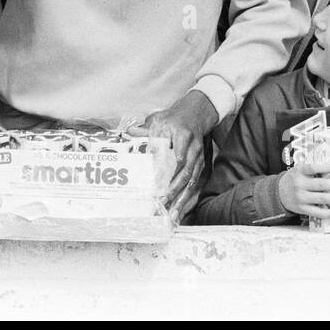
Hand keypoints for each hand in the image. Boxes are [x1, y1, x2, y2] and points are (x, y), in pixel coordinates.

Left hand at [133, 89, 217, 219]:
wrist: (196, 113)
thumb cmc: (175, 118)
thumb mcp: (159, 120)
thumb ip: (146, 130)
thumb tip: (129, 134)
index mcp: (182, 136)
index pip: (177, 158)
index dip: (169, 173)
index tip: (159, 186)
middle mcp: (193, 150)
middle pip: (185, 174)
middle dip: (174, 192)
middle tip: (162, 205)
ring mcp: (199, 159)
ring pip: (192, 183)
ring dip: (182, 200)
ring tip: (173, 215)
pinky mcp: (201, 166)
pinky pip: (196, 186)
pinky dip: (188, 199)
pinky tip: (181, 211)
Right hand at [276, 162, 329, 217]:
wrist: (279, 192)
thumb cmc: (295, 179)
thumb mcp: (299, 170)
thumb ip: (314, 170)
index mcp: (299, 171)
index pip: (312, 168)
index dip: (325, 168)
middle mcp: (299, 184)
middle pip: (321, 185)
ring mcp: (300, 198)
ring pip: (322, 199)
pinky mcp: (302, 209)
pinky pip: (318, 212)